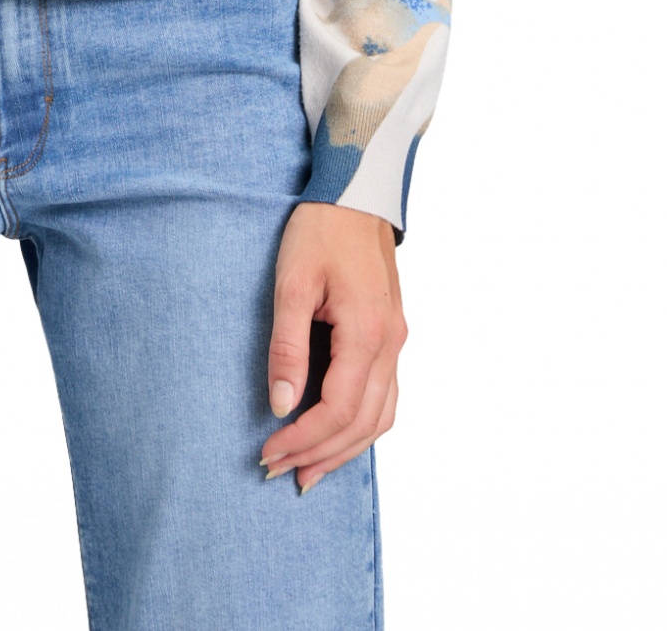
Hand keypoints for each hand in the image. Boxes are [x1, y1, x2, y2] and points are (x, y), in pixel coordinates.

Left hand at [259, 201, 405, 490]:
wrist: (355, 193)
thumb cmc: (319, 230)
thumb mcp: (291, 282)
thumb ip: (287, 346)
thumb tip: (282, 406)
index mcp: (367, 332)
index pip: (339, 409)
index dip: (303, 440)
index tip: (269, 455)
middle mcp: (390, 344)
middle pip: (362, 423)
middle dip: (320, 454)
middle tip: (280, 472)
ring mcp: (396, 340)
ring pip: (380, 417)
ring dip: (345, 449)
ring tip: (308, 470)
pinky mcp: (392, 334)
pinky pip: (386, 397)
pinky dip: (362, 425)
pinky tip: (338, 434)